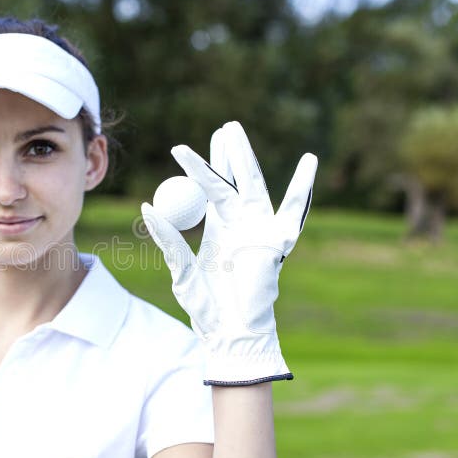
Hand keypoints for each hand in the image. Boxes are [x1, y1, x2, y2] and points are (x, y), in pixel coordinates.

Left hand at [141, 121, 316, 385]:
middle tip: (225, 125)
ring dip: (245, 159)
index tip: (183, 148)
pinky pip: (292, 212)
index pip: (209, 190)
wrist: (230, 332)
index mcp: (217, 229)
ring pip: (254, 187)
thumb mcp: (181, 270)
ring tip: (235, 131)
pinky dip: (302, 188)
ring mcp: (259, 231)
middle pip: (234, 181)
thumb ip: (169, 238)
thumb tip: (148, 206)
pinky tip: (310, 164)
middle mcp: (239, 225)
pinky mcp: (277, 243)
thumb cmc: (206, 306)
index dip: (201, 167)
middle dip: (229, 153)